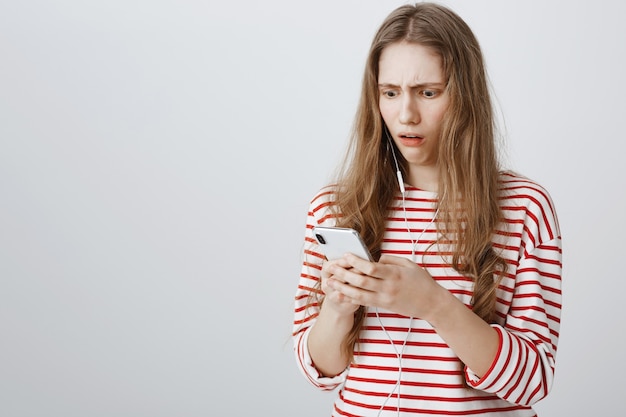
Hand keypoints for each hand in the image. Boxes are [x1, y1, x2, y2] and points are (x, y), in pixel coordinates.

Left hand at [325, 253, 445, 319]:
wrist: (431, 303)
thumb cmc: (421, 281)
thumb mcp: (408, 264)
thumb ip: (390, 260)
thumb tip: (374, 257)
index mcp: (394, 274)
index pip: (371, 267)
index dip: (356, 261)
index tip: (345, 255)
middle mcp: (388, 287)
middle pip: (361, 281)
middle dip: (344, 274)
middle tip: (331, 267)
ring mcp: (385, 298)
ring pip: (359, 294)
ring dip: (342, 287)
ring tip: (329, 281)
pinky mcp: (383, 306)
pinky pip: (363, 302)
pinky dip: (350, 298)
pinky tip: (340, 293)